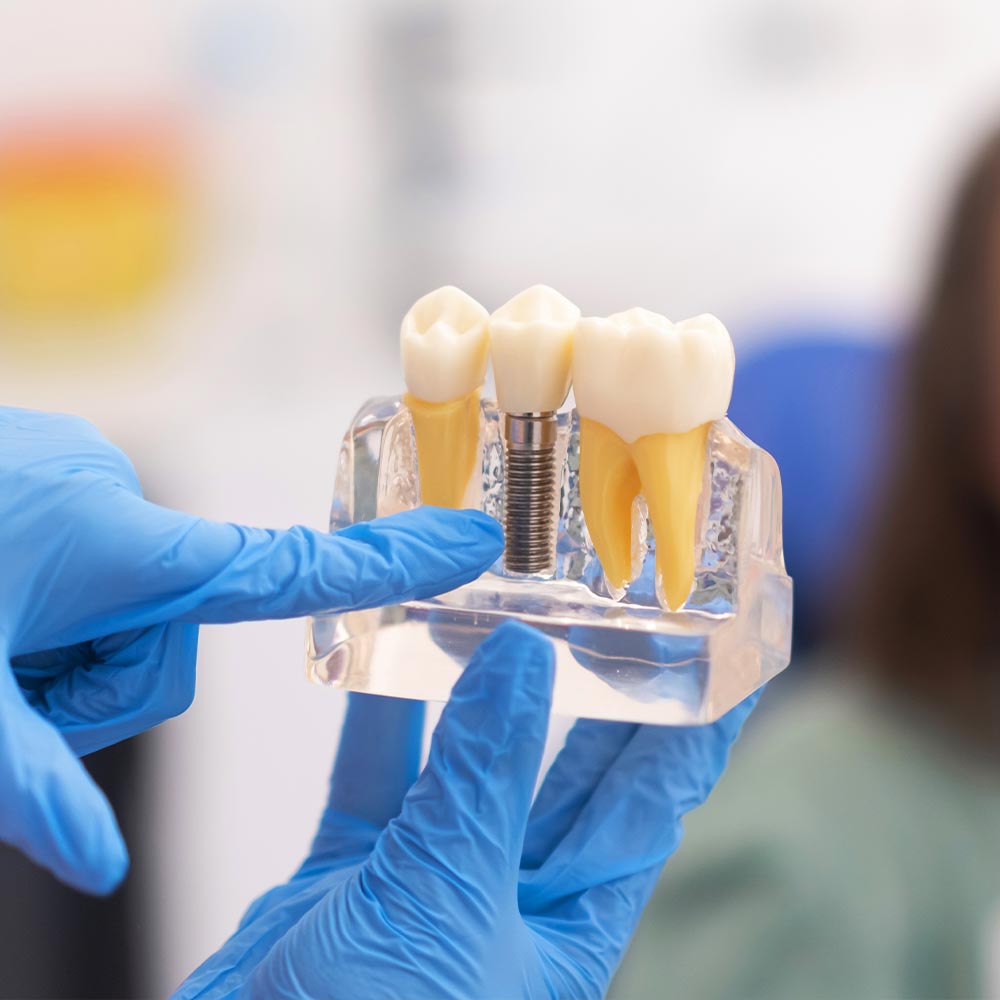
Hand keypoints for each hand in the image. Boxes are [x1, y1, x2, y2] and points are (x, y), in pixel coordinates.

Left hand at [0, 407, 502, 894]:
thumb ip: (26, 785)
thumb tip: (98, 867)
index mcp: (119, 538)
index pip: (289, 565)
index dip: (392, 562)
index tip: (469, 542)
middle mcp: (111, 495)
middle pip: (169, 631)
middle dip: (99, 679)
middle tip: (8, 680)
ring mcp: (73, 474)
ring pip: (120, 603)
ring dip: (59, 648)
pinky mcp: (40, 468)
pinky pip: (84, 559)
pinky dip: (42, 605)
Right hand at [178, 621, 757, 999]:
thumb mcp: (445, 905)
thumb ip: (481, 779)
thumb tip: (522, 657)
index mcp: (567, 934)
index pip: (651, 809)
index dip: (693, 733)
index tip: (728, 660)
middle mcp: (507, 904)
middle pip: (568, 776)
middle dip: (597, 693)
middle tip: (620, 610)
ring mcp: (427, 885)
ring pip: (468, 766)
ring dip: (478, 692)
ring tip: (501, 607)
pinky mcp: (349, 878)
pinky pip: (374, 778)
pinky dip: (377, 718)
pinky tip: (382, 651)